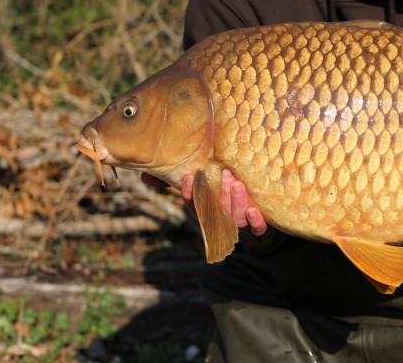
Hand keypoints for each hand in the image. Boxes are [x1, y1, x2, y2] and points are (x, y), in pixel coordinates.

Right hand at [142, 170, 267, 236]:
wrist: (256, 214)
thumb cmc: (222, 195)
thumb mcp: (203, 184)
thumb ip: (175, 180)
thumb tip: (144, 175)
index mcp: (207, 209)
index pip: (194, 204)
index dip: (189, 193)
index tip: (188, 177)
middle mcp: (221, 219)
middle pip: (216, 211)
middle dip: (218, 195)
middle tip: (224, 174)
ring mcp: (240, 224)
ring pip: (235, 219)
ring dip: (236, 203)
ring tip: (238, 184)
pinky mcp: (258, 227)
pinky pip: (257, 229)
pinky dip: (255, 221)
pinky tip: (253, 210)